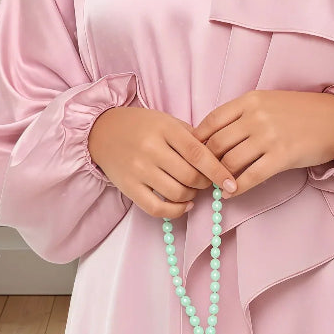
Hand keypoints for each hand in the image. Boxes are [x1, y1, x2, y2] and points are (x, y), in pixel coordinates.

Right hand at [87, 105, 237, 218]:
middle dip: (205, 183)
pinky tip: (183, 205)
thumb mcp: (168, 122)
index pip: (198, 153)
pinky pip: (156, 208)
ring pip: (176, 193)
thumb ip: (191, 137)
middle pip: (189, 176)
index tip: (232, 183)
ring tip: (192, 189)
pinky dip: (175, 211)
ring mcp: (138, 169)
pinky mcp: (129, 187)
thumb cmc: (142, 126)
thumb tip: (219, 159)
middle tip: (207, 182)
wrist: (102, 131)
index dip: (218, 170)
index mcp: (165, 129)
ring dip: (192, 196)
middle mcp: (151, 149)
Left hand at [191, 90, 333, 198]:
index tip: (192, 153)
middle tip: (200, 175)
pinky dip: (236, 187)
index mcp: (250, 99)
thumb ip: (242, 114)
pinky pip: (251, 176)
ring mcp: (269, 136)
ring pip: (230, 161)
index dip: (198, 140)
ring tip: (214, 185)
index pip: (211, 121)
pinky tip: (230, 193)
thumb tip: (213, 137)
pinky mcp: (282, 156)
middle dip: (205, 163)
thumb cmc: (300, 111)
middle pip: (216, 144)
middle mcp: (256, 116)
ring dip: (218, 177)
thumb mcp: (268, 102)